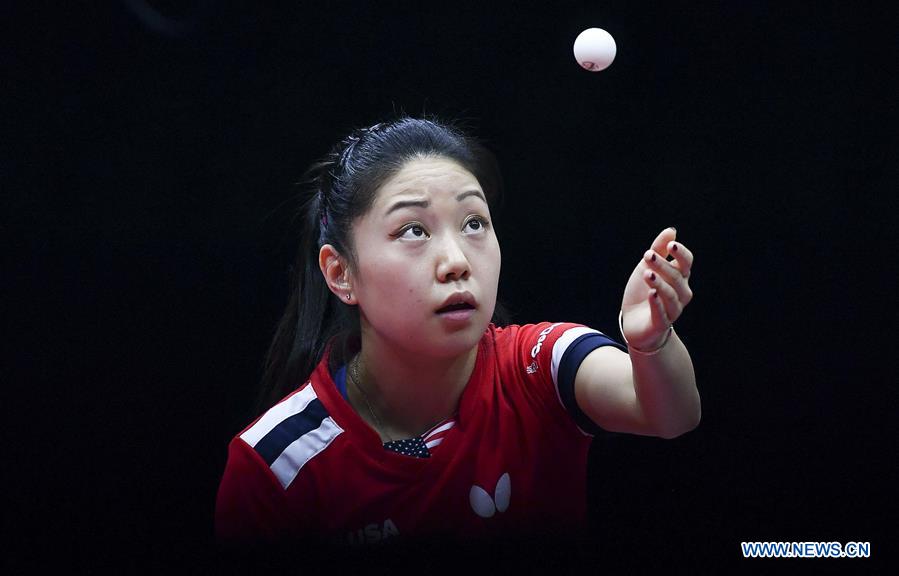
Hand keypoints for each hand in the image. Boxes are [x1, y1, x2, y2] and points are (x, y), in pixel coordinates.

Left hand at [620, 228, 693, 349]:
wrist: (634, 321)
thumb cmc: (643, 292)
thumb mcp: (647, 267)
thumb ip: (658, 249)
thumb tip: (671, 231)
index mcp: (679, 277)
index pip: (687, 263)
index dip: (681, 254)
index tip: (670, 245)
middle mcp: (681, 293)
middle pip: (677, 277)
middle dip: (663, 265)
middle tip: (647, 255)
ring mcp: (673, 309)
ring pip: (670, 295)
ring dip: (659, 284)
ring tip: (647, 274)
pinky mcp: (661, 323)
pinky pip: (662, 313)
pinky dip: (657, 303)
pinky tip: (651, 294)